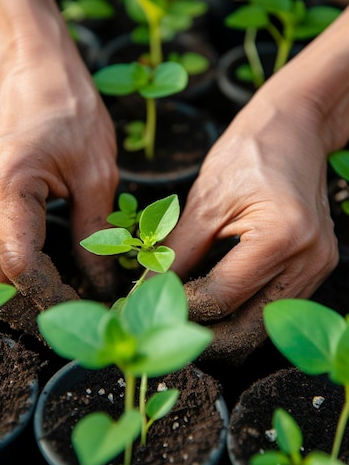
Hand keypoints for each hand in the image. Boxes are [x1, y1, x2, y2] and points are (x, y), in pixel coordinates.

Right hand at [0, 34, 118, 304]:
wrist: (33, 72)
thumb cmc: (68, 110)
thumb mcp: (96, 173)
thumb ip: (94, 233)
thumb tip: (101, 284)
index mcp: (8, 187)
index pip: (23, 266)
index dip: (56, 295)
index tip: (92, 306)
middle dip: (35, 304)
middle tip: (80, 313)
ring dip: (24, 292)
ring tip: (69, 299)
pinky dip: (16, 271)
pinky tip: (51, 275)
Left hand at [167, 84, 338, 362]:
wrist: (294, 128)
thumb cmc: (249, 152)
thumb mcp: (205, 199)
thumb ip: (177, 251)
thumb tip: (148, 290)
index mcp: (279, 237)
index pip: (221, 298)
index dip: (179, 309)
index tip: (146, 307)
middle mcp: (307, 259)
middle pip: (248, 329)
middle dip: (202, 335)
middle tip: (163, 325)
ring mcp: (318, 266)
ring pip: (263, 325)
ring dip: (224, 328)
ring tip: (184, 315)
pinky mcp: (317, 266)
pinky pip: (276, 305)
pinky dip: (244, 310)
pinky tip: (215, 300)